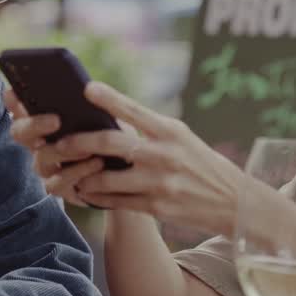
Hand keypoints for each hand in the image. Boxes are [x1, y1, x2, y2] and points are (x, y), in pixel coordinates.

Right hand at [3, 88, 104, 207]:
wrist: (123, 169)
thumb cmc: (108, 134)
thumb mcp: (99, 115)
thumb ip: (86, 103)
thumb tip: (86, 85)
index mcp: (42, 122)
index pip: (19, 109)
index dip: (13, 102)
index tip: (13, 92)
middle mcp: (37, 144)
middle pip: (20, 133)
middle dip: (35, 125)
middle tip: (56, 120)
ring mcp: (45, 167)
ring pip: (40, 159)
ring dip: (63, 152)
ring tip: (87, 146)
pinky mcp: (58, 187)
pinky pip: (57, 183)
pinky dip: (77, 172)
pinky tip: (97, 163)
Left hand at [55, 82, 246, 236]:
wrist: (234, 202)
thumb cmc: (202, 164)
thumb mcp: (182, 138)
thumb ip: (150, 129)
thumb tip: (113, 119)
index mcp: (170, 130)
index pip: (134, 110)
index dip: (108, 98)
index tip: (86, 88)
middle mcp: (163, 154)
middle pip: (110, 143)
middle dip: (78, 143)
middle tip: (60, 143)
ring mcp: (159, 182)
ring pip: (106, 178)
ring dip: (83, 177)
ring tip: (70, 174)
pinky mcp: (156, 207)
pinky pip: (116, 202)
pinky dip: (98, 198)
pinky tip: (88, 194)